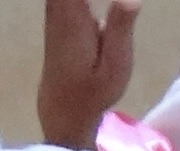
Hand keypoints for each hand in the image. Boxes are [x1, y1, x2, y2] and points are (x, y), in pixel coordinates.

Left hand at [37, 0, 140, 145]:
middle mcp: (57, 3)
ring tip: (121, 9)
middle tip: (125, 6)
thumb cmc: (92, 92)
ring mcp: (54, 5)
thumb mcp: (114, 65)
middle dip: (109, 1)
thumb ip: (121, 24)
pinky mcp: (57, 10)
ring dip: (91, 0)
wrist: (63, 110)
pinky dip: (82, 1)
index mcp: (72, 12)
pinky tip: (115, 9)